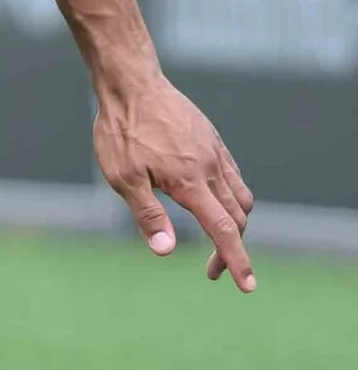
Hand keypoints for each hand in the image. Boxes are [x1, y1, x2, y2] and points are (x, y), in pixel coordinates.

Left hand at [93, 76, 256, 290]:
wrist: (131, 83)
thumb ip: (147, 215)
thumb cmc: (121, 131)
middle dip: (232, 249)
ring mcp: (215, 153)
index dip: (237, 261)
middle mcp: (211, 169)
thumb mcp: (122, 176)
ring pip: (242, 198)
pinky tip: (215, 201)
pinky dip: (234, 197)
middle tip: (212, 270)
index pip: (224, 231)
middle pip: (238, 219)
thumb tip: (166, 252)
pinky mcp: (213, 140)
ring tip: (219, 239)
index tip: (248, 286)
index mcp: (190, 183)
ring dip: (237, 224)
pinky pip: (235, 176)